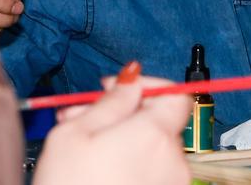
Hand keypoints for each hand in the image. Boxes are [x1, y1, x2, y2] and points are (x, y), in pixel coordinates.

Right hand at [33, 62, 191, 184]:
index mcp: (154, 134)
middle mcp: (173, 160)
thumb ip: (111, 101)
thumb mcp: (75, 134)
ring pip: (153, 148)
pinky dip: (130, 164)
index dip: (148, 85)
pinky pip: (153, 173)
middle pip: (159, 122)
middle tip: (83, 117)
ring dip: (123, 140)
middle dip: (123, 114)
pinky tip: (98, 170)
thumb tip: (131, 77)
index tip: (120, 87)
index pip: (175, 94)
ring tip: (84, 149)